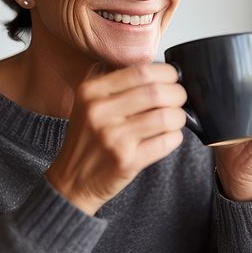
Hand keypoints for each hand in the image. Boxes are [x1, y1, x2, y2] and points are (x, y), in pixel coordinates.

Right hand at [45, 64, 186, 214]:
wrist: (72, 180)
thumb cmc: (89, 139)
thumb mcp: (89, 103)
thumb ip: (117, 84)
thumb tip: (161, 71)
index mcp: (91, 91)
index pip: (141, 71)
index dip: (167, 73)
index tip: (173, 78)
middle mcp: (99, 111)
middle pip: (157, 92)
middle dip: (178, 94)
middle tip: (179, 99)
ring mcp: (113, 138)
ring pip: (166, 117)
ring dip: (179, 117)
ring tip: (174, 120)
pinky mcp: (126, 161)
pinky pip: (166, 142)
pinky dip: (175, 137)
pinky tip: (168, 137)